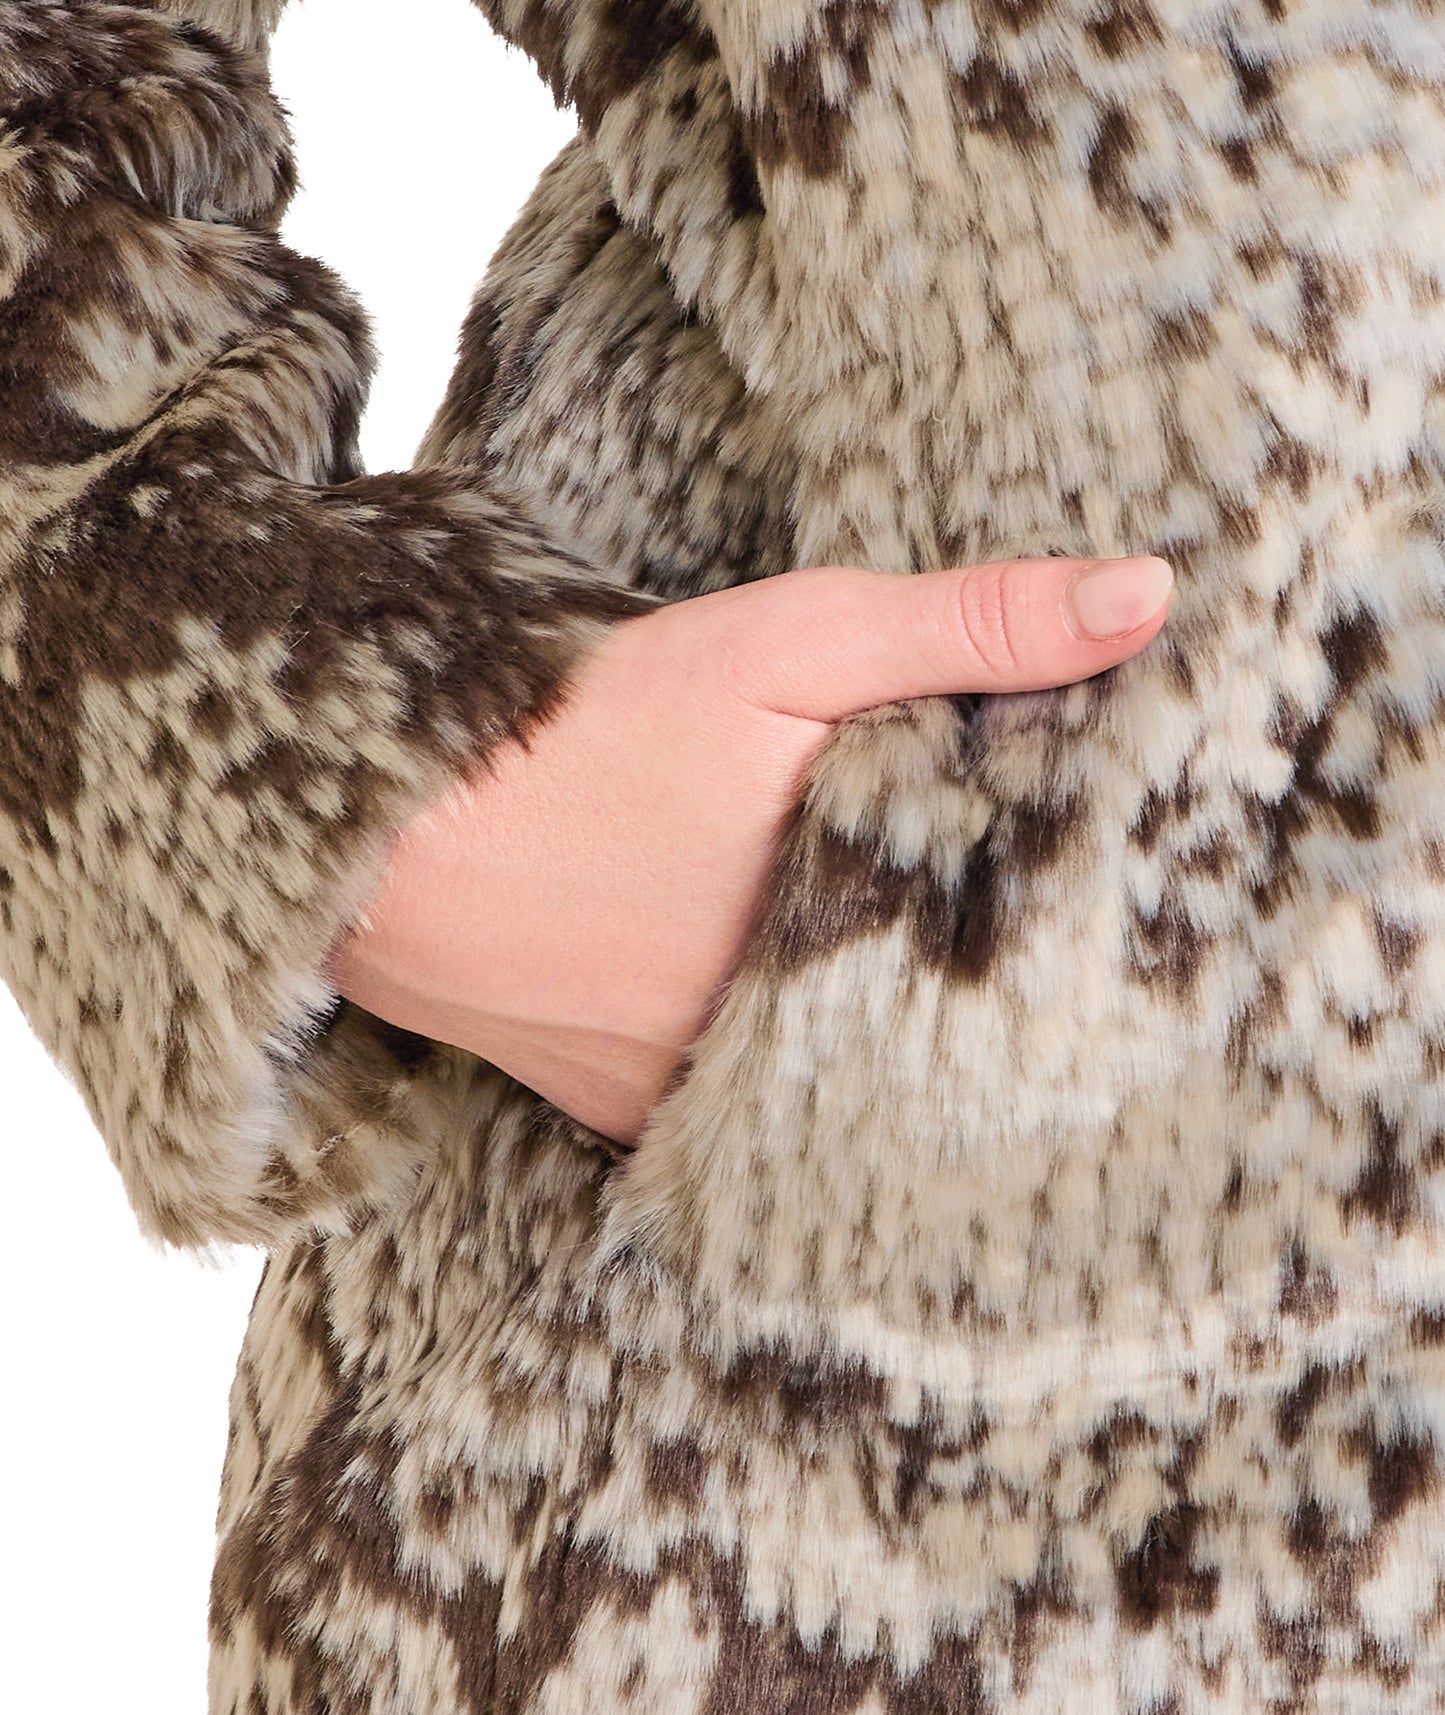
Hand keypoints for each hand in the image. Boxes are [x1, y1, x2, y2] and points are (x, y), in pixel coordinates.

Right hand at [325, 556, 1172, 1145]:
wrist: (390, 830)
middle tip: (1000, 900)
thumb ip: (970, 628)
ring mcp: (703, 1102)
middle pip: (935, 1023)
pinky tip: (786, 986)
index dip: (1070, 905)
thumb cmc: (588, 731)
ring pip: (845, 1070)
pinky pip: (749, 1099)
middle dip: (978, 969)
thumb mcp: (792, 647)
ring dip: (878, 1016)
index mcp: (859, 944)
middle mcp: (791, 1054)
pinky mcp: (632, 1115)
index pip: (1022, 950)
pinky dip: (782, 1048)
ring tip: (909, 947)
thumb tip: (1147, 599)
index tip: (1103, 862)